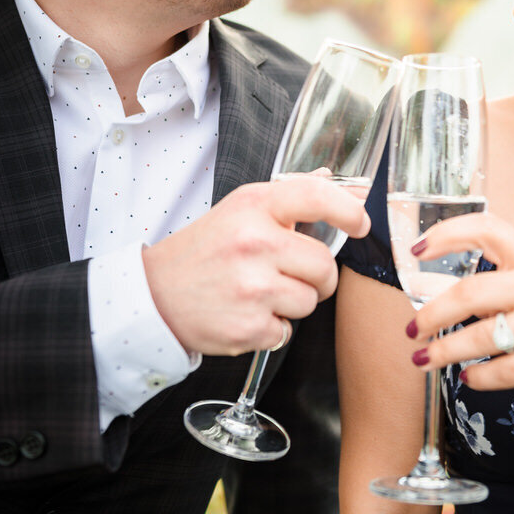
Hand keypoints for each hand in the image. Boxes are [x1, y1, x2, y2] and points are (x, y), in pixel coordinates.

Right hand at [142, 175, 369, 356]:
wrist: (154, 297)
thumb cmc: (204, 251)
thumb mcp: (239, 210)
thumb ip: (291, 197)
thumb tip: (339, 182)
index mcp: (253, 207)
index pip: (317, 197)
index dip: (349, 211)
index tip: (360, 223)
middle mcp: (255, 243)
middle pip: (324, 266)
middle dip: (317, 277)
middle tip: (291, 275)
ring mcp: (252, 287)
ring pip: (310, 301)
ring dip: (293, 303)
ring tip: (259, 293)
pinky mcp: (249, 326)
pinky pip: (287, 331)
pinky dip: (272, 328)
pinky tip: (246, 313)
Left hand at [406, 213, 513, 407]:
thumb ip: (476, 286)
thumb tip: (417, 285)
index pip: (486, 229)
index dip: (448, 234)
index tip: (417, 251)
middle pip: (472, 292)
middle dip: (433, 314)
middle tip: (411, 329)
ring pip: (483, 337)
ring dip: (445, 351)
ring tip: (422, 359)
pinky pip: (505, 371)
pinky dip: (478, 377)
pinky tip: (466, 376)